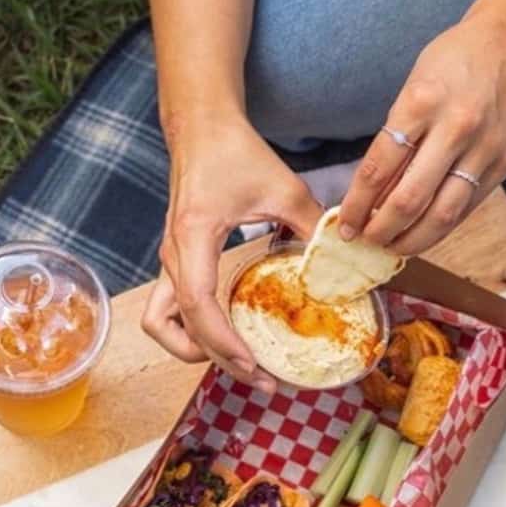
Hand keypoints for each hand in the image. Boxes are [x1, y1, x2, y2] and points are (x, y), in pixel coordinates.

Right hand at [142, 125, 322, 377]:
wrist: (201, 128)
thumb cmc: (234, 152)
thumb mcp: (283, 187)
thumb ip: (312, 226)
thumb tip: (343, 263)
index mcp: (193, 236)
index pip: (197, 302)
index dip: (221, 340)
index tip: (253, 364)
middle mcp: (173, 253)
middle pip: (175, 325)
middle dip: (215, 358)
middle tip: (261, 378)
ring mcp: (170, 258)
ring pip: (162, 322)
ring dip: (193, 347)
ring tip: (236, 361)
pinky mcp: (176, 259)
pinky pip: (172, 308)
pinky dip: (192, 329)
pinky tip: (225, 333)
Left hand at [339, 15, 505, 254]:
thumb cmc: (453, 62)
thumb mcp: (411, 86)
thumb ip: (395, 137)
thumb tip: (370, 191)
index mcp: (421, 104)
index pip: (379, 169)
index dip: (357, 204)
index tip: (344, 224)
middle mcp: (454, 129)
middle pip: (409, 199)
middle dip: (380, 229)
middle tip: (363, 242)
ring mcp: (483, 149)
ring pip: (442, 213)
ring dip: (412, 239)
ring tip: (390, 247)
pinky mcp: (504, 163)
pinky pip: (467, 207)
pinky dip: (441, 226)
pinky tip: (422, 233)